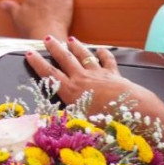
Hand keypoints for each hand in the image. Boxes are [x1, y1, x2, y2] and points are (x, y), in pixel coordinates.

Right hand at [25, 36, 153, 113]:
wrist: (133, 111)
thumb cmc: (106, 121)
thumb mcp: (80, 124)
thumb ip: (65, 121)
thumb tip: (48, 126)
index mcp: (71, 92)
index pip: (50, 74)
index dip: (38, 64)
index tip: (30, 53)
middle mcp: (83, 79)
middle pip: (65, 60)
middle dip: (55, 48)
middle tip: (47, 38)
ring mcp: (98, 74)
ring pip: (84, 56)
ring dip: (77, 47)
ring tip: (70, 39)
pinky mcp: (113, 74)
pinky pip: (107, 61)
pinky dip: (103, 54)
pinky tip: (101, 50)